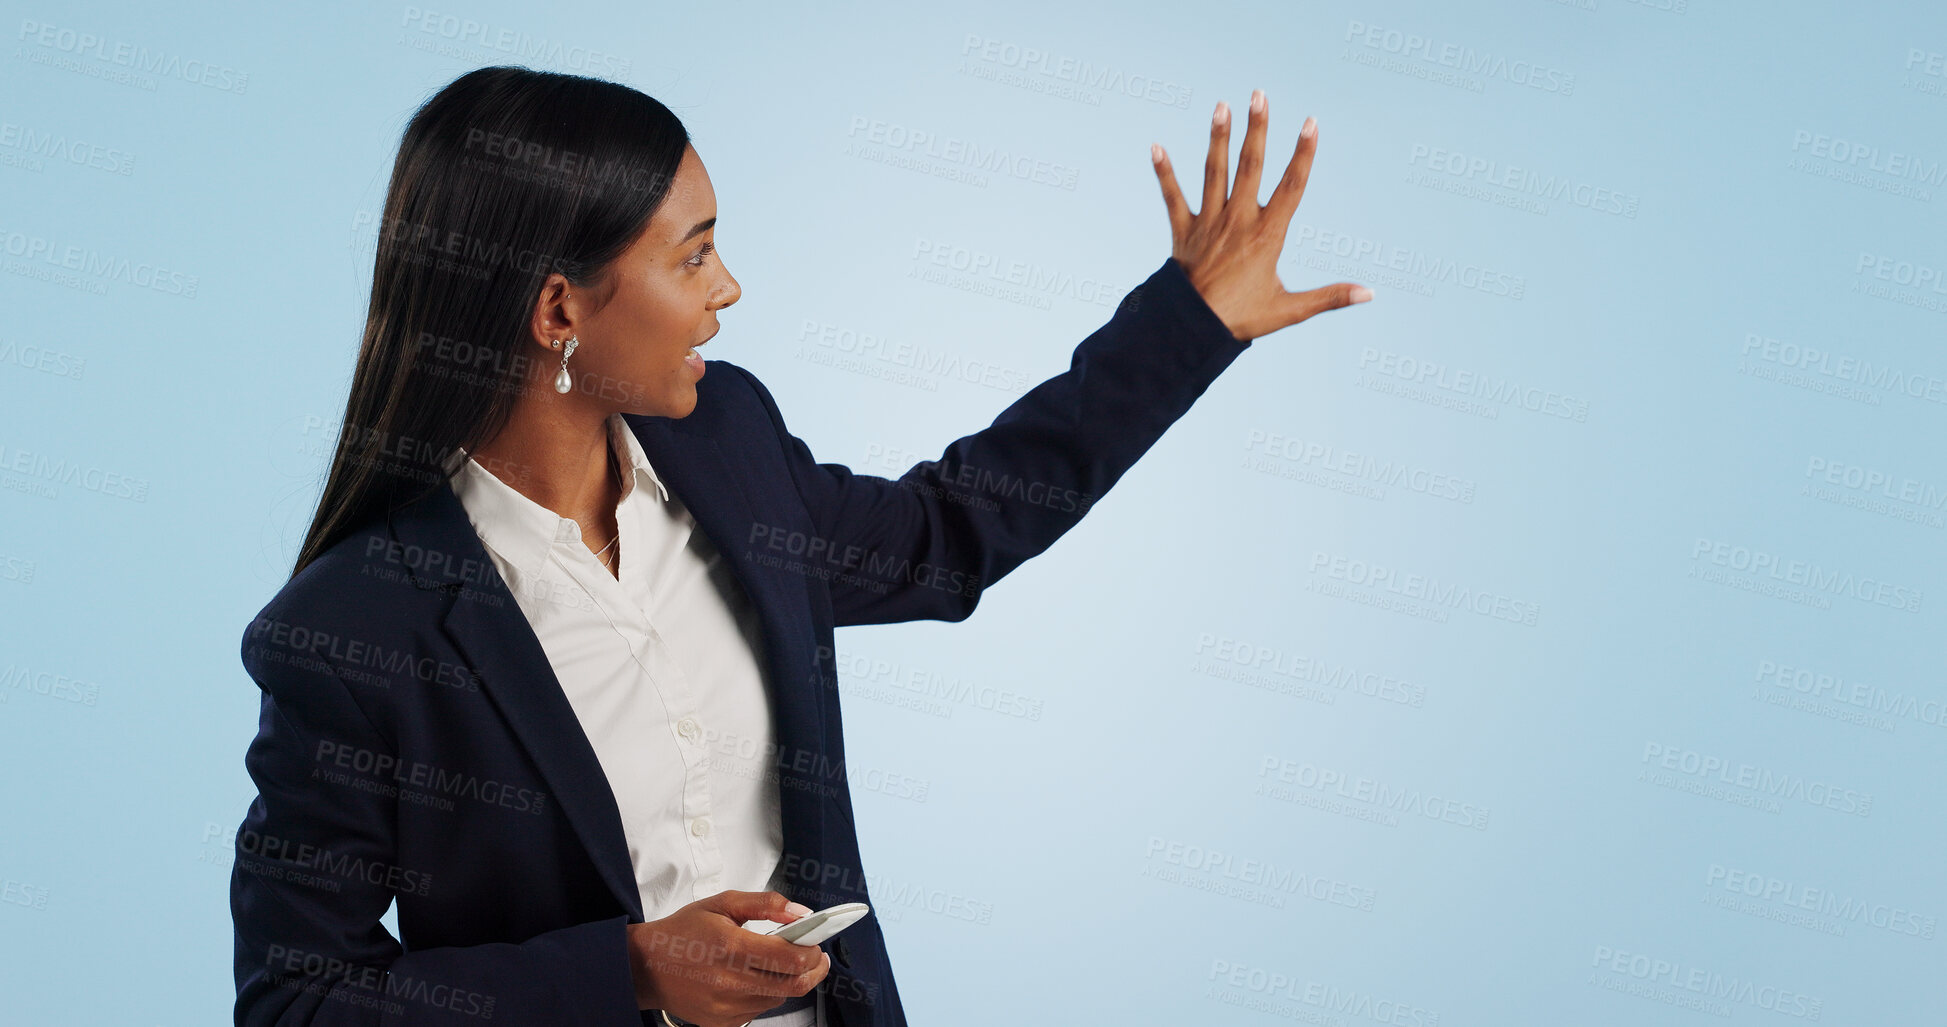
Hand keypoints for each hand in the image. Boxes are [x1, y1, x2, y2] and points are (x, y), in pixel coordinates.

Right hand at [627, 890, 831, 1025]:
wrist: (646, 966)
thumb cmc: (683, 932)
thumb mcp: (723, 903)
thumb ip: (766, 903)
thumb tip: (800, 912)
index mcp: (731, 946)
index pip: (791, 958)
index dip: (813, 951)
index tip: (816, 943)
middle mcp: (730, 981)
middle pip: (794, 985)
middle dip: (813, 970)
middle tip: (815, 956)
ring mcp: (726, 1006)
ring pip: (779, 998)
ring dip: (787, 981)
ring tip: (778, 963)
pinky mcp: (722, 1022)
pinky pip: (759, 1010)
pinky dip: (765, 994)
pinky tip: (753, 979)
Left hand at [1151, 89, 1371, 341]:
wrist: (1191, 330)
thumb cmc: (1242, 320)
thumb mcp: (1291, 309)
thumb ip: (1331, 297)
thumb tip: (1370, 293)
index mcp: (1267, 235)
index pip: (1291, 186)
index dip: (1303, 154)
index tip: (1311, 123)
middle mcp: (1238, 221)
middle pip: (1250, 167)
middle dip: (1256, 129)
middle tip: (1259, 95)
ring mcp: (1209, 224)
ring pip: (1214, 173)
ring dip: (1218, 138)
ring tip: (1221, 106)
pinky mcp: (1183, 232)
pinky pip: (1172, 198)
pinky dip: (1164, 173)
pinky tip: (1156, 147)